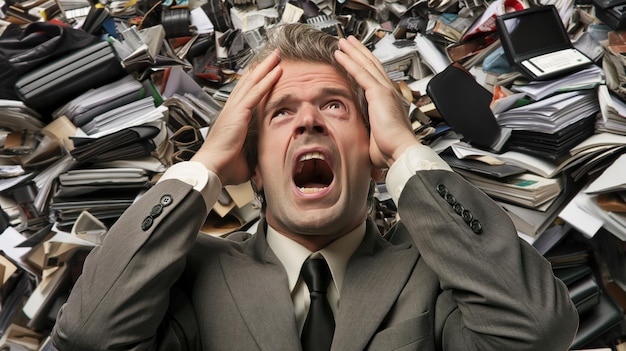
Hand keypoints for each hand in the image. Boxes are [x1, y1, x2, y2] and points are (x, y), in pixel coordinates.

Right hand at [191, 50, 281, 185]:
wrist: (213, 167)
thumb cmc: (224, 166)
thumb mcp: (245, 158)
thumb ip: (255, 155)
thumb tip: (264, 163)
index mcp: (232, 119)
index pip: (244, 95)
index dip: (253, 81)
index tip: (261, 72)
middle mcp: (231, 110)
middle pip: (248, 83)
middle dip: (260, 68)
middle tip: (271, 57)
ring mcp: (234, 109)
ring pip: (252, 82)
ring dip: (265, 68)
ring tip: (276, 56)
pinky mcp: (238, 112)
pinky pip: (256, 92)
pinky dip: (266, 80)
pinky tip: (276, 70)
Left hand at [334, 37, 418, 168]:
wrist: (400, 152)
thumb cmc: (390, 150)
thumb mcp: (373, 136)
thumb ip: (365, 130)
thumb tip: (357, 137)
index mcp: (388, 101)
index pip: (375, 77)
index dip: (365, 65)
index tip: (355, 58)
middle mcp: (389, 92)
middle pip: (372, 65)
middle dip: (360, 52)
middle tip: (349, 42)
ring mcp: (385, 90)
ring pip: (366, 64)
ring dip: (353, 51)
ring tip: (343, 42)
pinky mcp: (379, 93)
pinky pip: (360, 72)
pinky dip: (349, 61)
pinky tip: (340, 54)